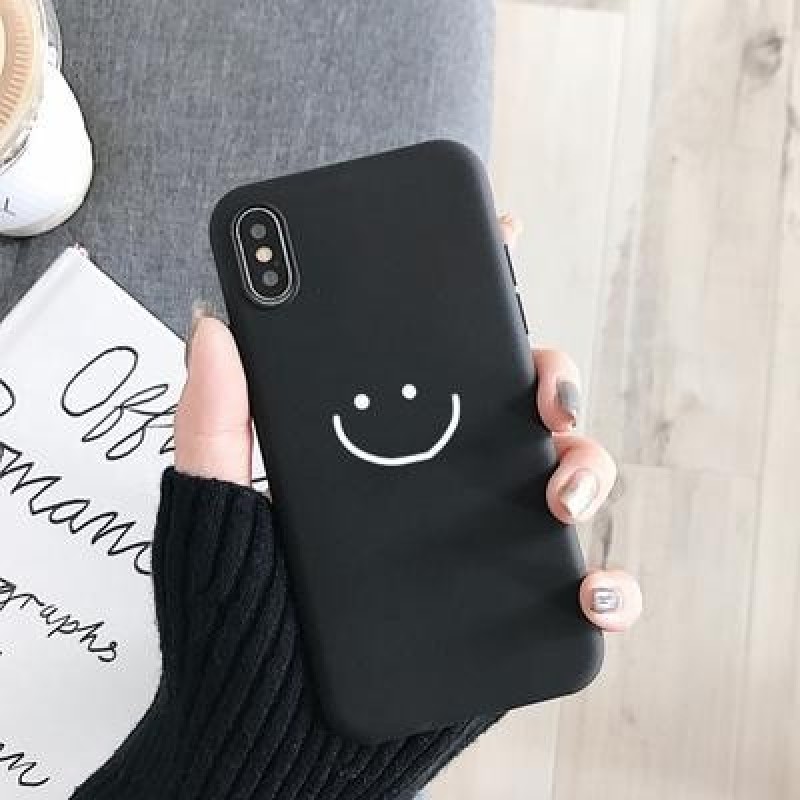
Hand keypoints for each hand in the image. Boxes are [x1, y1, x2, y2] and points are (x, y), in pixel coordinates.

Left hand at [176, 216, 641, 633]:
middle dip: (552, 379)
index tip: (500, 237)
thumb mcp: (214, 508)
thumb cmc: (238, 618)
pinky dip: (609, 583)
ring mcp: (482, 542)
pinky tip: (589, 588)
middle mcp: (442, 481)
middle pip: (520, 405)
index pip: (440, 354)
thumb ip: (214, 422)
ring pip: (568, 478)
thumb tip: (216, 325)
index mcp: (384, 442)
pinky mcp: (510, 609)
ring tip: (557, 496)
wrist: (264, 731)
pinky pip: (581, 588)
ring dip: (588, 469)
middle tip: (541, 393)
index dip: (479, 291)